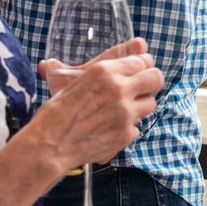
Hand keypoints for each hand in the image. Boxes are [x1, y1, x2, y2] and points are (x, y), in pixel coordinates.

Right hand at [32, 39, 161, 171]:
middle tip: (142, 88)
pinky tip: (112, 129)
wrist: (50, 145)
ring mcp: (125, 113)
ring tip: (124, 111)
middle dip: (151, 82)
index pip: (142, 61)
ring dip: (141, 106)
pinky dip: (128, 128)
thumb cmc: (56, 112)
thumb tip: (118, 66)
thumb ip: (102, 74)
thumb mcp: (76, 82)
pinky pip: (138, 127)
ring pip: (151, 103)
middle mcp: (118, 89)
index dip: (142, 66)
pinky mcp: (126, 134)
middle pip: (155, 78)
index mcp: (104, 71)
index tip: (140, 71)